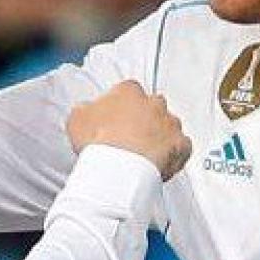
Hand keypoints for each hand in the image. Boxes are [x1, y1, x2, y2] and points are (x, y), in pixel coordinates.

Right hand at [67, 81, 191, 178]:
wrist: (118, 168)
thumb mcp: (77, 118)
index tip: (116, 118)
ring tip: (144, 153)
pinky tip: (162, 162)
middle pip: (152, 106)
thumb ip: (86, 109)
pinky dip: (175, 153)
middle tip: (130, 136)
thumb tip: (87, 111)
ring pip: (169, 125)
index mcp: (129, 91)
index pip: (128, 90)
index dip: (122, 106)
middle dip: (144, 118)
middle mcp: (154, 103)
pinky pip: (182, 147)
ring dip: (159, 136)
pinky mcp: (181, 145)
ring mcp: (170, 123)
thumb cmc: (99, 143)